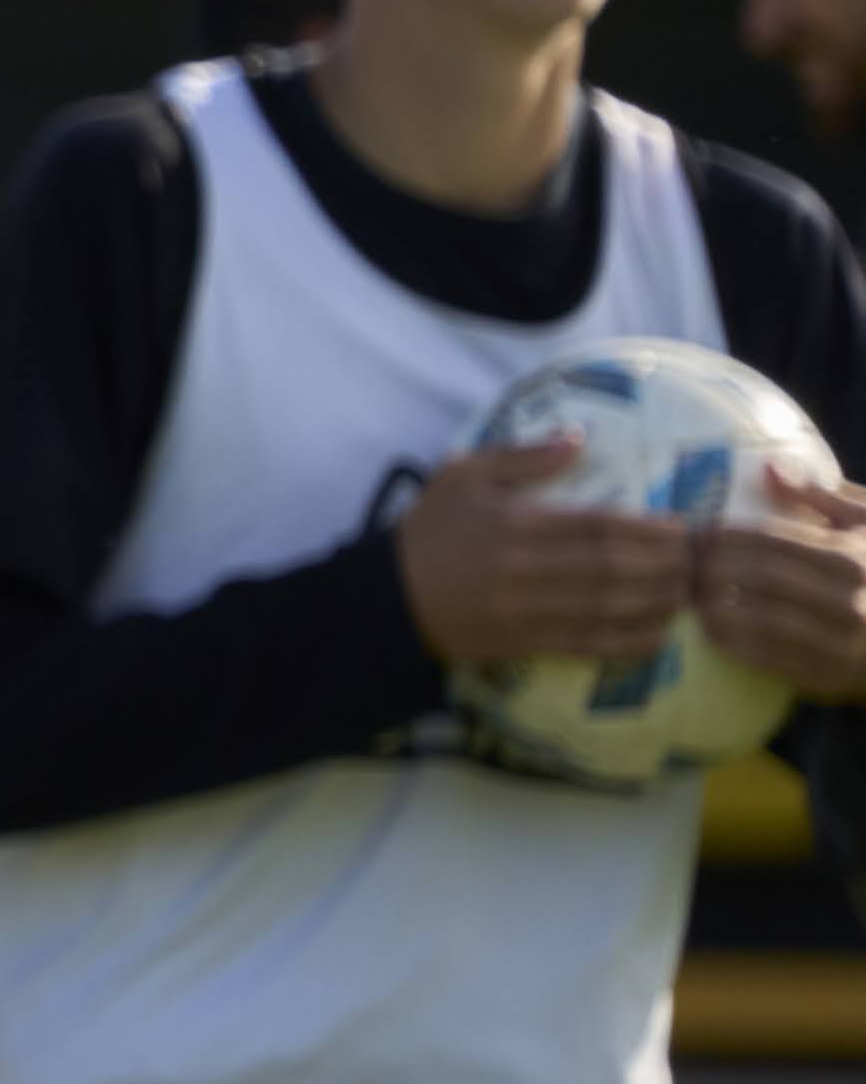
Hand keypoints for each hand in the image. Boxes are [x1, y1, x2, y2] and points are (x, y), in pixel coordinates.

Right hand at [398, 439, 690, 670]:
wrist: (388, 596)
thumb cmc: (431, 529)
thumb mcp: (463, 475)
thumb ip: (522, 456)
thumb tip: (579, 437)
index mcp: (514, 524)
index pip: (597, 526)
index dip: (647, 529)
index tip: (681, 527)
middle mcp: (523, 569)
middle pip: (611, 569)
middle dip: (664, 566)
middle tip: (696, 560)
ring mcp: (524, 611)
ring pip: (606, 609)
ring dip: (655, 603)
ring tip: (686, 592)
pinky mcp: (523, 642)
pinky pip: (587, 645)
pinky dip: (628, 642)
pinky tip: (657, 633)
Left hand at [696, 469, 865, 701]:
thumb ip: (820, 497)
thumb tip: (768, 467)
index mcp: (851, 557)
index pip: (772, 539)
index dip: (726, 535)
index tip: (697, 532)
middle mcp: (849, 599)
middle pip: (760, 577)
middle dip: (712, 568)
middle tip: (683, 564)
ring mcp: (841, 641)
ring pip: (761, 619)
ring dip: (715, 606)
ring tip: (689, 595)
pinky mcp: (829, 674)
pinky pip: (770, 657)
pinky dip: (733, 642)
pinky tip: (710, 629)